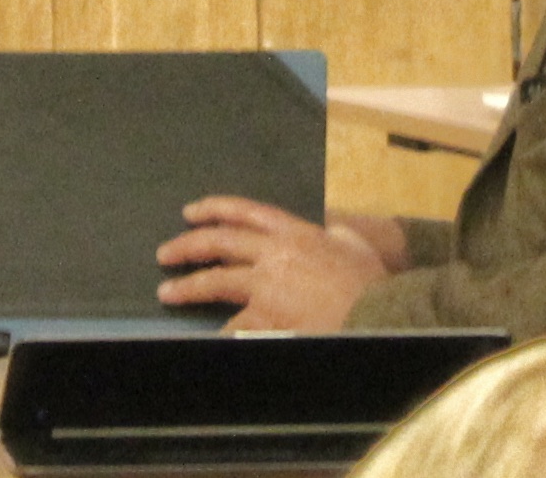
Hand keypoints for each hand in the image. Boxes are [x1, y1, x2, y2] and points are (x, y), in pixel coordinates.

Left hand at [153, 197, 395, 332]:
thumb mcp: (352, 242)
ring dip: (189, 288)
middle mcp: (273, 253)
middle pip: (219, 243)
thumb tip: (329, 227)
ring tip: (168, 293)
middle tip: (165, 254)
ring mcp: (267, 287)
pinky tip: (207, 337)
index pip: (243, 212)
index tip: (190, 212)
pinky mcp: (268, 318)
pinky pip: (235, 326)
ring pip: (216, 283)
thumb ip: (333, 231)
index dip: (213, 209)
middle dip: (187, 246)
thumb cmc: (371, 280)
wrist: (380, 314)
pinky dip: (221, 331)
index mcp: (293, 230)